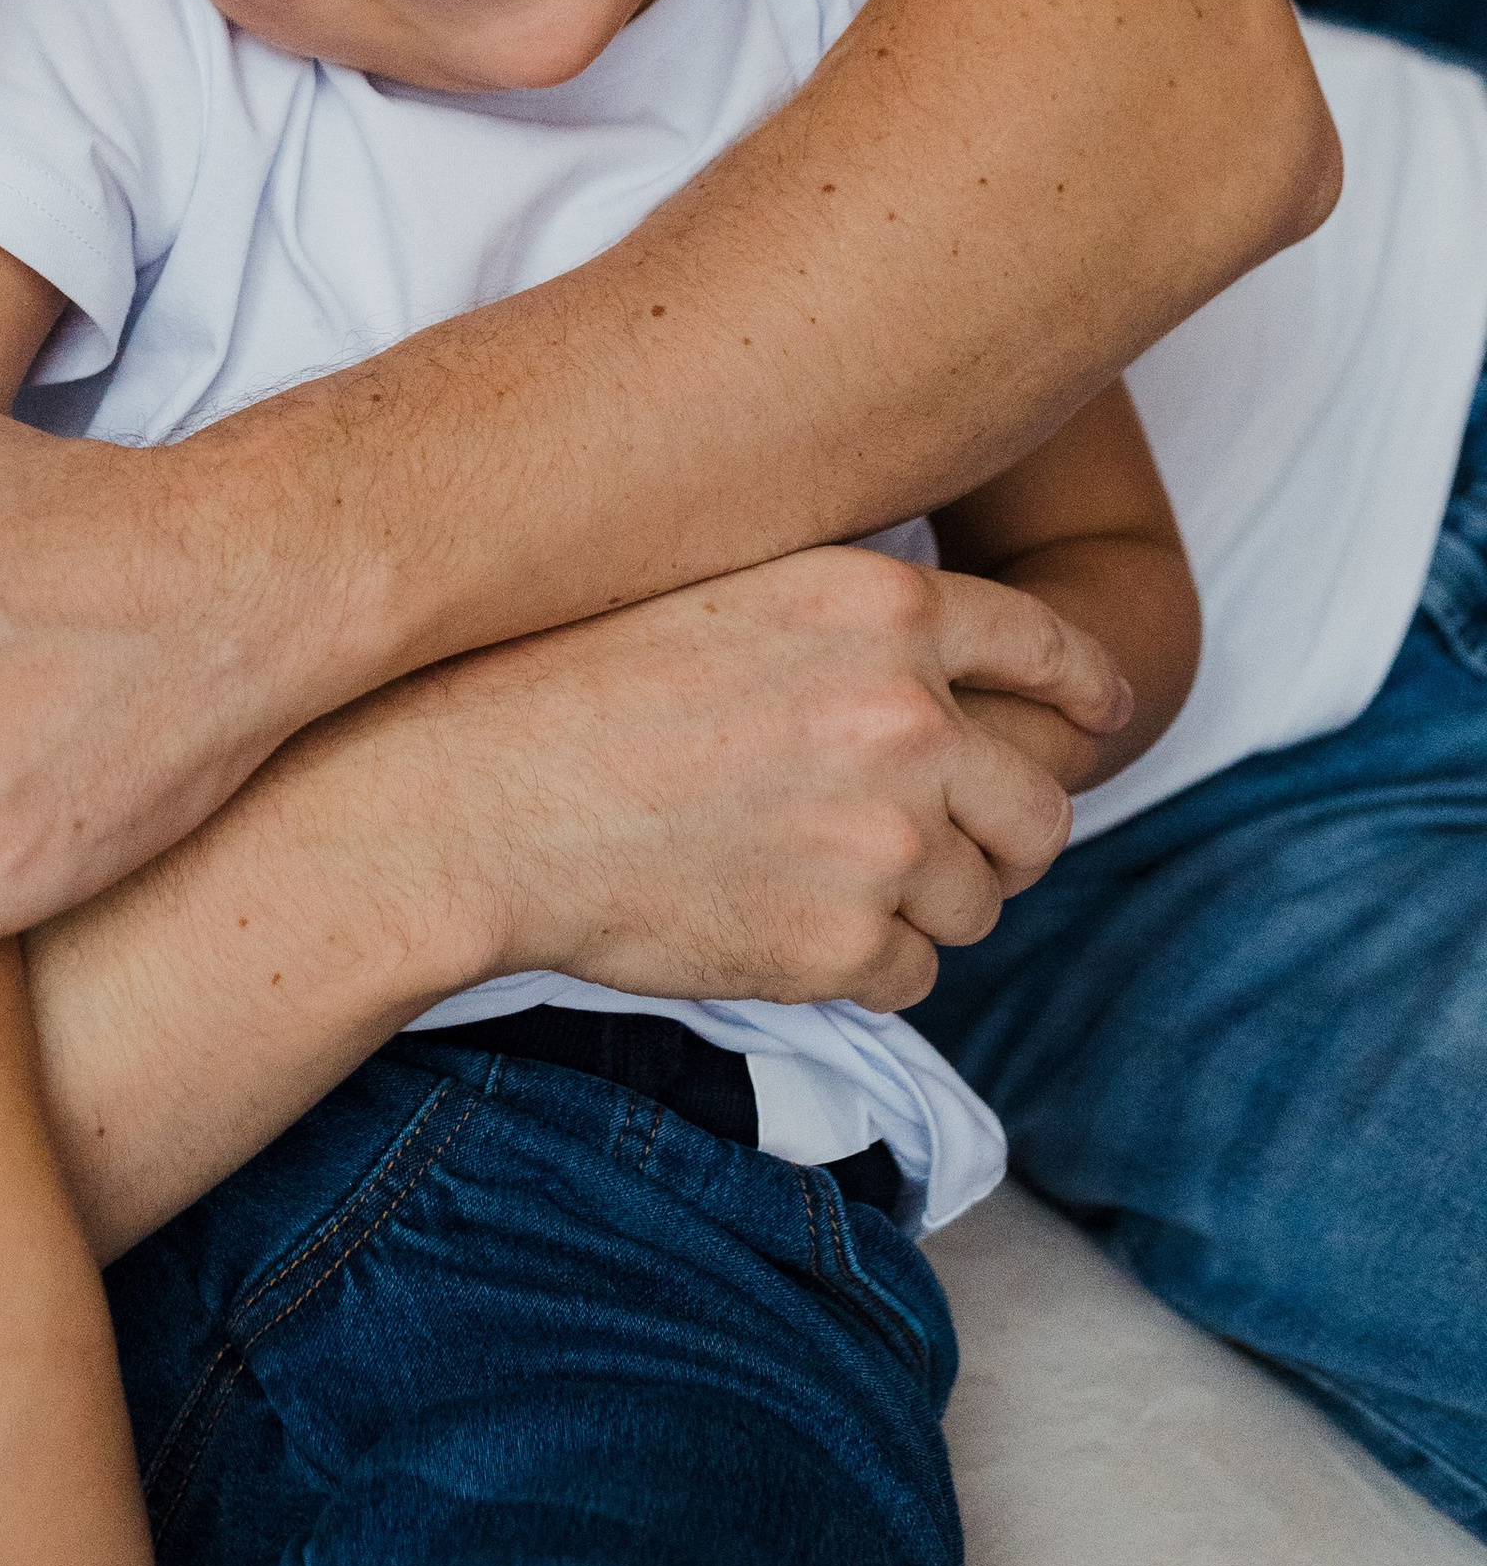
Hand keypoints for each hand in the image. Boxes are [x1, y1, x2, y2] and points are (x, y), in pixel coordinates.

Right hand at [351, 547, 1126, 1013]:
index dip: (1083, 690)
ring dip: (921, 901)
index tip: (1093, 716)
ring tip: (807, 872)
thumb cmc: (571, 681)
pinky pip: (913, 975)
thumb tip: (950, 679)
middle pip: (1040, 806)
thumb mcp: (729, 590)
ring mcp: (884, 838)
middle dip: (1000, 832)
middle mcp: (907, 715)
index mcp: (882, 605)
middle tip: (930, 837)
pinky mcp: (844, 946)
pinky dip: (862, 964)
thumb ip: (854, 625)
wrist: (471, 799)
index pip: (1050, 650)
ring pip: (981, 901)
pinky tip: (772, 919)